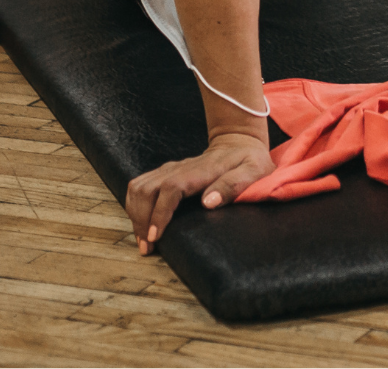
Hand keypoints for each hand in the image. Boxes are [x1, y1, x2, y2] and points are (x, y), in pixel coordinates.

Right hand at [125, 131, 272, 254]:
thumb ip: (233, 185)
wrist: (238, 142)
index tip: (155, 236)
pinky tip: (141, 223)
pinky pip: (139, 186)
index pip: (170, 189)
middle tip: (147, 247)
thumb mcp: (253, 171)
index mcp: (199, 171)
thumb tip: (208, 203)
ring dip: (135, 214)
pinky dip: (134, 205)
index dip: (159, 213)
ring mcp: (169, 169)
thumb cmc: (249, 160)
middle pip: (147, 189)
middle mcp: (179, 168)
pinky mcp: (165, 173)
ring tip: (143, 239)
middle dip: (141, 220)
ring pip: (138, 187)